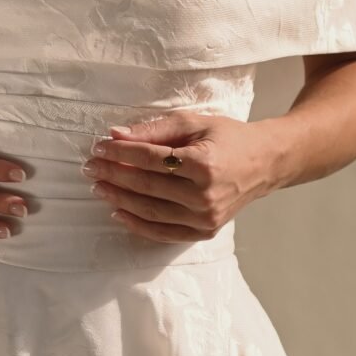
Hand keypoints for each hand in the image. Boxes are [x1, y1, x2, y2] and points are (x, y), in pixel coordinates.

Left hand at [82, 112, 278, 241]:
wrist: (265, 163)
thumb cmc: (229, 138)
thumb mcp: (195, 123)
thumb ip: (155, 129)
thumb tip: (115, 135)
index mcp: (203, 163)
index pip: (150, 160)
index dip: (120, 153)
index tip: (99, 147)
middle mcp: (204, 195)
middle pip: (146, 187)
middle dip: (114, 176)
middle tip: (91, 168)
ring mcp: (205, 218)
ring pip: (151, 212)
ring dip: (120, 200)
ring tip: (99, 187)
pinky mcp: (205, 231)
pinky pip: (163, 233)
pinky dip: (137, 224)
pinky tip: (118, 211)